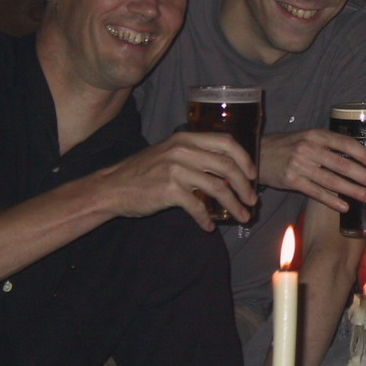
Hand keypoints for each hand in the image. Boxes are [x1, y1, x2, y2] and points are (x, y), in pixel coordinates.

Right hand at [99, 131, 257, 230]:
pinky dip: (206, 218)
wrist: (112, 187)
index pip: (226, 142)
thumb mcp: (170, 152)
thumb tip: (227, 168)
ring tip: (242, 217)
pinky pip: (197, 206)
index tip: (253, 174)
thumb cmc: (143, 171)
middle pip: (227, 166)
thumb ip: (196, 154)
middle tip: (252, 200)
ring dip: (233, 204)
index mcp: (187, 138)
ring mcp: (176, 170)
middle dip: (244, 185)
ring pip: (217, 188)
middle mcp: (183, 151)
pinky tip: (209, 227)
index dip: (244, 158)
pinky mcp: (169, 190)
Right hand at [258, 129, 365, 211]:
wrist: (257, 154)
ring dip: (354, 191)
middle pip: (343, 164)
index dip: (365, 154)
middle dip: (365, 176)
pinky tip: (345, 207)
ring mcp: (299, 165)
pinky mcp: (291, 181)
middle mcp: (309, 148)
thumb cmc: (288, 146)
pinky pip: (316, 193)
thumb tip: (357, 155)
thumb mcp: (307, 137)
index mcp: (316, 134)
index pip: (346, 143)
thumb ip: (328, 144)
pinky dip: (332, 201)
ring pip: (332, 181)